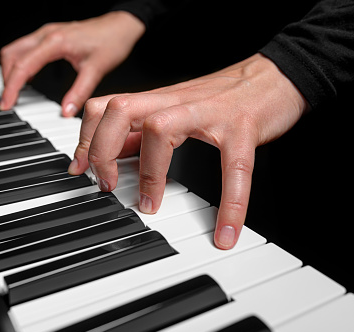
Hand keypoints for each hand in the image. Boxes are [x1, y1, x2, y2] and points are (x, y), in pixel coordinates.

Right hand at [0, 11, 144, 115]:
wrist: (120, 26)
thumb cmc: (111, 42)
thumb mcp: (96, 70)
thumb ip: (79, 93)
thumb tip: (65, 112)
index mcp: (55, 42)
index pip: (23, 66)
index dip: (11, 87)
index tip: (7, 104)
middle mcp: (46, 34)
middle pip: (12, 56)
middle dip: (7, 80)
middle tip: (9, 101)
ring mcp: (46, 33)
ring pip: (15, 50)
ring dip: (11, 70)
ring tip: (14, 92)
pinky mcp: (49, 35)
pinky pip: (24, 48)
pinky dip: (19, 63)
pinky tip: (27, 78)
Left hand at [68, 53, 307, 248]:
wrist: (273, 77)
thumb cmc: (224, 96)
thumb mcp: (177, 109)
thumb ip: (145, 129)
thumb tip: (116, 152)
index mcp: (159, 100)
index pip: (106, 108)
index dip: (86, 139)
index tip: (81, 170)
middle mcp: (176, 102)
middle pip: (120, 110)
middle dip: (101, 150)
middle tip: (107, 185)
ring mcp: (209, 113)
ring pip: (161, 128)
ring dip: (148, 173)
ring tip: (149, 205)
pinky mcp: (242, 128)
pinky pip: (233, 169)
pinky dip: (230, 204)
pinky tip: (227, 231)